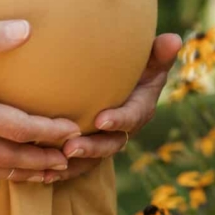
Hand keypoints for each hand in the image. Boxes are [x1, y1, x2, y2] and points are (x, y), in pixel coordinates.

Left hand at [49, 33, 182, 183]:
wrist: (120, 81)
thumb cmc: (136, 66)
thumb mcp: (150, 59)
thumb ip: (159, 53)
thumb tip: (173, 39)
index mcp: (139, 109)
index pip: (132, 117)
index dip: (119, 120)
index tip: (101, 120)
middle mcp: (123, 131)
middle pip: (110, 145)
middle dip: (91, 148)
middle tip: (70, 147)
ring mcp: (104, 142)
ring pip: (91, 160)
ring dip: (72, 165)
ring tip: (51, 166)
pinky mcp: (87, 150)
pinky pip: (75, 166)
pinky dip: (59, 173)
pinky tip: (41, 175)